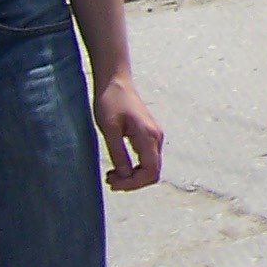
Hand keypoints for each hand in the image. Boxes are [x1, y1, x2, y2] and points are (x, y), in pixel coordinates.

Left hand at [95, 71, 164, 190]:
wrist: (116, 82)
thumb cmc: (111, 102)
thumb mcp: (110, 129)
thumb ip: (119, 153)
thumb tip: (124, 175)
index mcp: (148, 136)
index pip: (150, 171)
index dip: (133, 183)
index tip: (113, 182)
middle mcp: (156, 137)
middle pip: (153, 172)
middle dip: (133, 182)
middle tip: (109, 180)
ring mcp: (154, 136)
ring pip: (151, 167)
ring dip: (133, 176)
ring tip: (111, 175)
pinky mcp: (149, 135)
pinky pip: (147, 159)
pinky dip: (134, 168)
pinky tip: (118, 167)